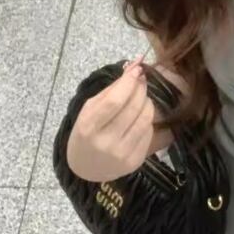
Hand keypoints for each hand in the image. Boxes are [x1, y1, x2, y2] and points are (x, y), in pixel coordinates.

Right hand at [66, 59, 154, 181]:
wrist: (85, 169)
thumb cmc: (86, 133)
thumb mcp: (90, 109)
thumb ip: (112, 88)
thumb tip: (135, 64)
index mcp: (89, 127)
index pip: (115, 101)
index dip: (129, 82)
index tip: (137, 69)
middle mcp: (106, 142)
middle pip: (133, 108)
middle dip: (141, 89)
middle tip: (141, 80)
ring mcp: (122, 154)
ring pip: (145, 119)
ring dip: (147, 102)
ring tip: (141, 98)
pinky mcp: (135, 162)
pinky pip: (148, 132)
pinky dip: (146, 120)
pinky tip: (138, 118)